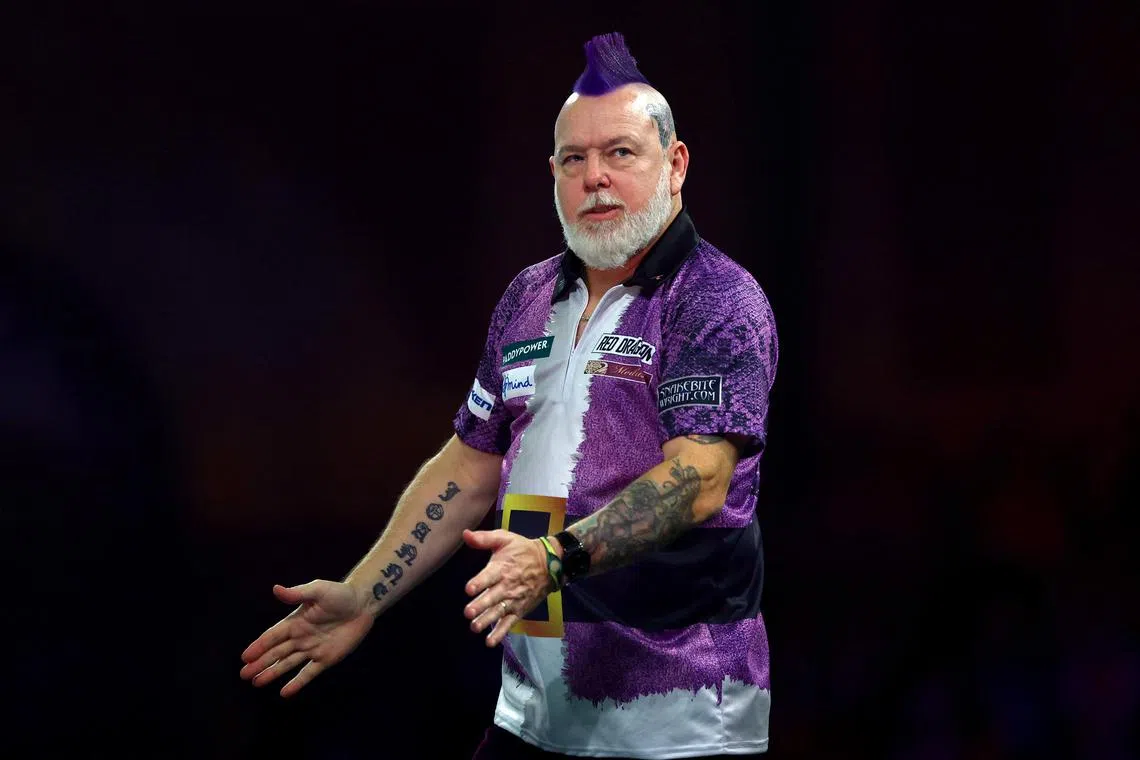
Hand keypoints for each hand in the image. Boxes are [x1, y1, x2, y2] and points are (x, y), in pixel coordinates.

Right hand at [239, 580, 373, 697]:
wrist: (363, 604)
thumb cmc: (340, 594)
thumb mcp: (317, 590)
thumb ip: (297, 594)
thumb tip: (275, 589)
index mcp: (295, 622)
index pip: (273, 636)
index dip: (259, 646)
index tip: (245, 657)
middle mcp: (300, 637)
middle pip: (276, 652)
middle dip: (260, 663)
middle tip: (244, 675)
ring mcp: (312, 649)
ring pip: (288, 664)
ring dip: (272, 672)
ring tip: (257, 682)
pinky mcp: (326, 659)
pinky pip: (309, 673)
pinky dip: (297, 683)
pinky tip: (285, 692)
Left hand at [462, 529, 552, 646]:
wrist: (550, 564)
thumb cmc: (522, 550)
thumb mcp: (505, 539)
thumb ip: (484, 538)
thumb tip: (465, 534)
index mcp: (502, 567)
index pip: (489, 576)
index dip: (479, 582)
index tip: (469, 589)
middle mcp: (507, 585)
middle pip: (492, 597)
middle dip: (480, 605)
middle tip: (468, 613)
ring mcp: (514, 600)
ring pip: (499, 612)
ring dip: (486, 620)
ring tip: (474, 627)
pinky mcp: (519, 610)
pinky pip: (509, 623)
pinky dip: (500, 633)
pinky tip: (489, 642)